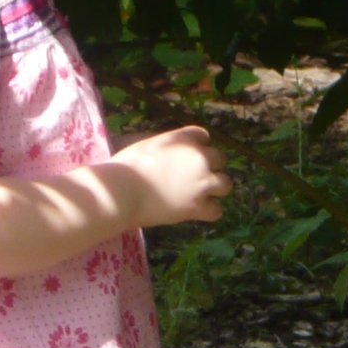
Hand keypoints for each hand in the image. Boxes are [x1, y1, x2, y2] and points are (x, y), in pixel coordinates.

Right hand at [115, 125, 229, 226]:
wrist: (122, 191)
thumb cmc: (125, 167)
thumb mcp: (147, 144)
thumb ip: (166, 147)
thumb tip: (170, 156)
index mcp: (184, 138)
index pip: (204, 136)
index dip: (198, 147)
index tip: (188, 157)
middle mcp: (199, 157)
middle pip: (220, 159)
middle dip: (210, 167)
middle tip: (194, 178)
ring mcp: (201, 183)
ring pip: (225, 184)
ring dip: (215, 189)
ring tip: (199, 195)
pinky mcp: (197, 206)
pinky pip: (217, 210)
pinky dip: (208, 211)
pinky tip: (195, 211)